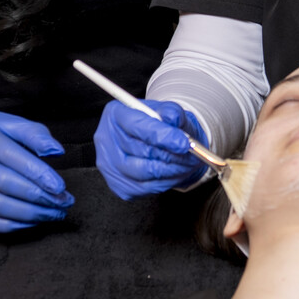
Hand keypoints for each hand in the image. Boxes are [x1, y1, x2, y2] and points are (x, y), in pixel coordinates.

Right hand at [0, 110, 72, 232]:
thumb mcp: (11, 123)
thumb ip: (36, 135)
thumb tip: (57, 152)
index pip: (15, 159)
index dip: (39, 174)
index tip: (61, 187)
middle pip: (7, 185)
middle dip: (40, 197)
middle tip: (65, 202)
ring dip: (30, 214)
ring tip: (55, 213)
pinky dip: (9, 226)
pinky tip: (32, 223)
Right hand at [94, 99, 208, 199]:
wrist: (158, 141)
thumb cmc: (160, 124)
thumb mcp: (169, 110)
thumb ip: (172, 112)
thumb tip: (173, 120)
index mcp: (115, 114)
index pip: (137, 126)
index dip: (162, 136)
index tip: (183, 143)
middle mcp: (106, 140)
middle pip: (141, 150)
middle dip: (171, 154)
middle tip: (193, 154)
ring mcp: (109, 165)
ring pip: (143, 172)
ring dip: (171, 170)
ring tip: (188, 163)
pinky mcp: (119, 185)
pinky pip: (145, 187)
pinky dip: (166, 181)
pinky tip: (176, 172)